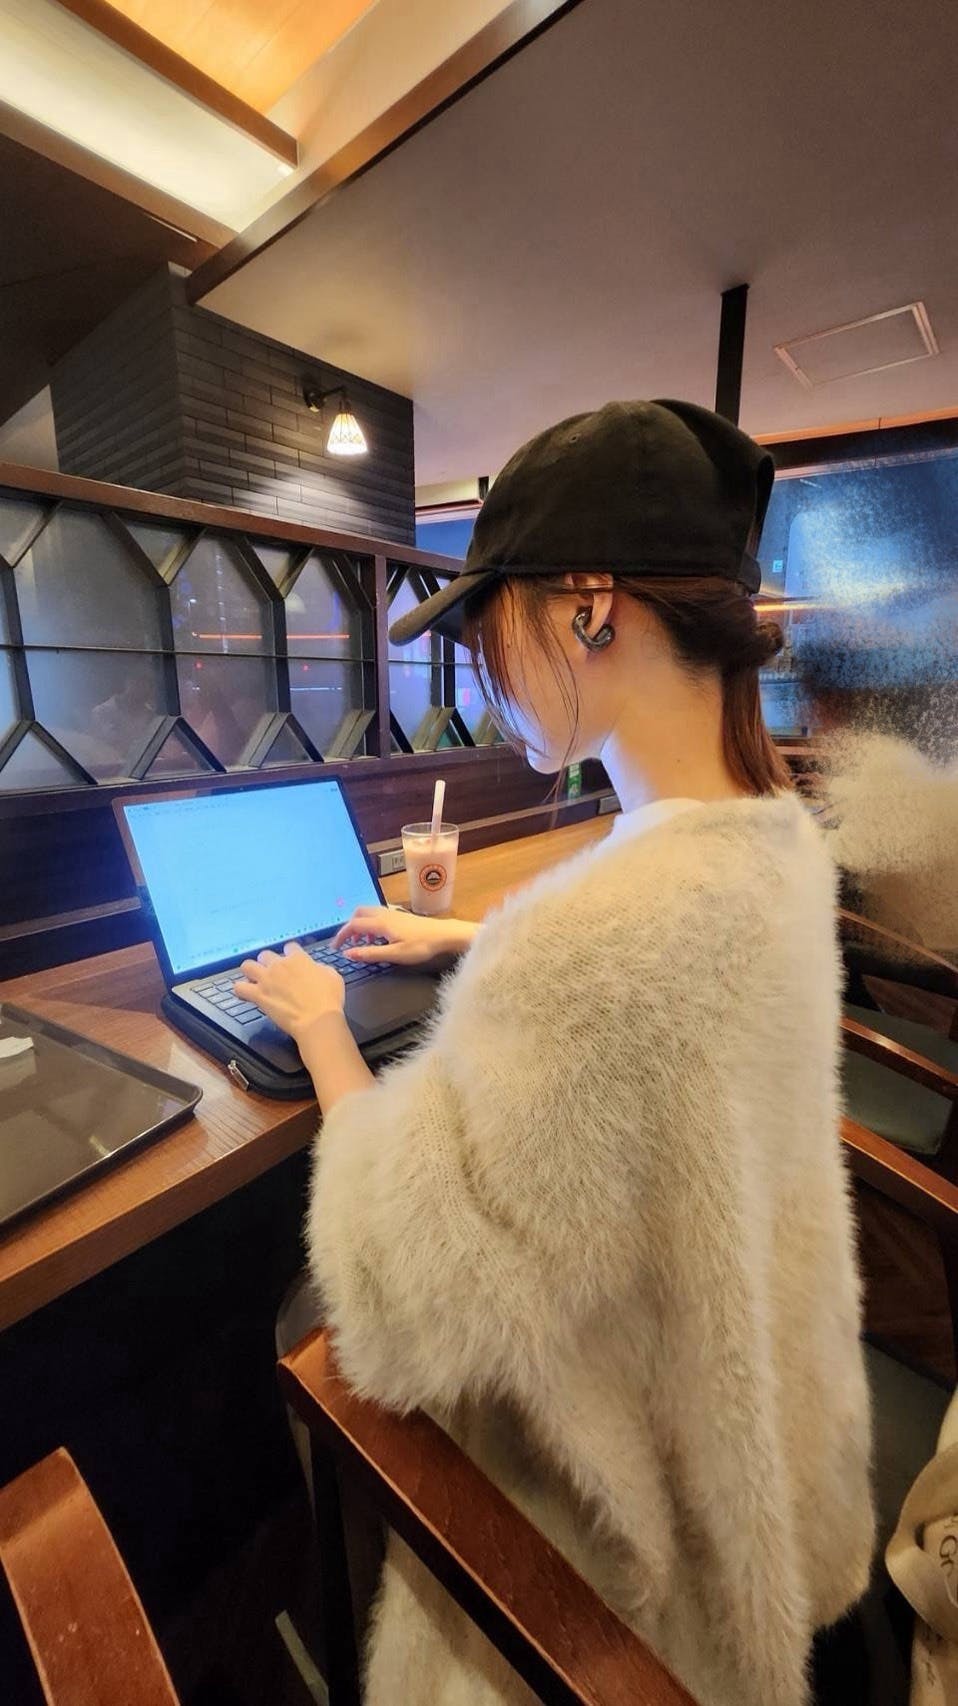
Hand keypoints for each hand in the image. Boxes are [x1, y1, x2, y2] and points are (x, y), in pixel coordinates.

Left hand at [235, 942, 343, 1041]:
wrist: (317, 1019)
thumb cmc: (328, 999)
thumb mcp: (333, 976)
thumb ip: (320, 967)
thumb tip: (315, 968)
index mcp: (298, 958)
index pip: (289, 946)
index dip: (290, 954)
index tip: (292, 961)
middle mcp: (279, 965)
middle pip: (265, 954)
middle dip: (268, 962)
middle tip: (273, 973)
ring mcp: (266, 979)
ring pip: (247, 966)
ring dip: (250, 971)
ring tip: (254, 979)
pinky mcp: (258, 995)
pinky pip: (239, 988)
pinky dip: (241, 990)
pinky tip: (245, 993)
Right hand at [332, 905, 477, 967]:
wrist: (443, 935)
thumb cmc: (421, 946)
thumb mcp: (394, 954)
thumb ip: (370, 953)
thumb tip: (348, 953)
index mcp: (380, 923)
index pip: (353, 925)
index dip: (341, 936)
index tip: (336, 947)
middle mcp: (384, 914)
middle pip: (358, 913)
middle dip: (349, 927)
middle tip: (348, 943)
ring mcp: (392, 913)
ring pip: (368, 913)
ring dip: (360, 926)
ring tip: (362, 943)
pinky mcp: (399, 916)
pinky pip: (377, 916)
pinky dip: (370, 925)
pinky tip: (378, 939)